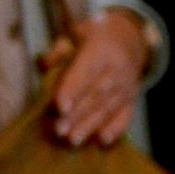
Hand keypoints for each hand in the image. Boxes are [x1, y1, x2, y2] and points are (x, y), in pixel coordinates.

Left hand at [46, 12, 147, 146]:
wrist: (130, 37)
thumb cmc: (94, 35)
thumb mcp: (76, 31)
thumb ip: (59, 49)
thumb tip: (42, 66)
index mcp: (100, 49)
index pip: (85, 72)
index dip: (72, 90)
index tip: (59, 107)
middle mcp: (117, 69)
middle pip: (95, 95)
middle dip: (77, 115)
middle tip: (59, 130)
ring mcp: (127, 85)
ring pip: (108, 108)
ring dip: (90, 126)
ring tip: (73, 140)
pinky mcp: (132, 98)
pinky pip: (126, 115)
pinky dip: (116, 129)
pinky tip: (103, 142)